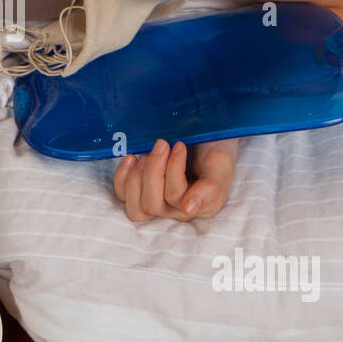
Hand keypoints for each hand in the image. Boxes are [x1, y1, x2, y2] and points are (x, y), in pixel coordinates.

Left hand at [113, 137, 240, 222]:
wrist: (206, 131)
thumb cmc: (215, 147)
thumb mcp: (220, 163)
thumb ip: (209, 188)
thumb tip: (189, 210)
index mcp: (200, 206)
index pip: (176, 197)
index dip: (173, 169)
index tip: (179, 144)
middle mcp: (177, 210)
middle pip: (152, 205)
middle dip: (152, 171)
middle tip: (161, 145)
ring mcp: (158, 202)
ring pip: (136, 207)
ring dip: (136, 177)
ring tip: (146, 154)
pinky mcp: (141, 192)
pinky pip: (123, 196)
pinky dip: (122, 177)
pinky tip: (131, 158)